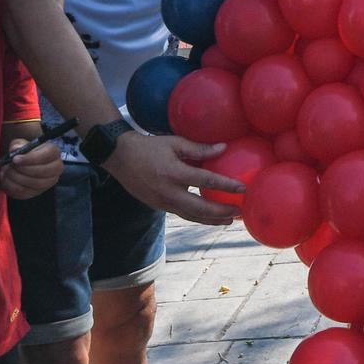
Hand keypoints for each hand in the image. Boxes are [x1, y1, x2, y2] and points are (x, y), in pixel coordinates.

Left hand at [0, 135, 64, 199]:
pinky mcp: (37, 192)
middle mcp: (55, 169)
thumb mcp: (21, 144)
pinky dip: (11, 187)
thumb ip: (18, 145)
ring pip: (33, 184)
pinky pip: (24, 193)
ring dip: (15, 178)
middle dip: (22, 170)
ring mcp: (47, 183)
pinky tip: (6, 179)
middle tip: (9, 166)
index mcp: (54, 153)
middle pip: (41, 172)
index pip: (47, 156)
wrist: (23, 164)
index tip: (15, 159)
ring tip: (5, 171)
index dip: (30, 158)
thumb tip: (15, 149)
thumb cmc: (25, 152)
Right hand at [105, 130, 237, 224]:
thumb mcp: (175, 143)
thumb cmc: (150, 147)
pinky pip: (183, 214)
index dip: (226, 185)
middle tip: (239, 212)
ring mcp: (162, 202)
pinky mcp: (159, 206)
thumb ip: (199, 148)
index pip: (206, 181)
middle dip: (222, 212)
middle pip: (201, 208)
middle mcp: (168, 192)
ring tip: (229, 220)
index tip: (243, 188)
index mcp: (174, 173)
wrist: (120, 158)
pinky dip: (198, 217)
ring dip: (212, 220)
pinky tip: (210, 217)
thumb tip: (224, 148)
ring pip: (191, 216)